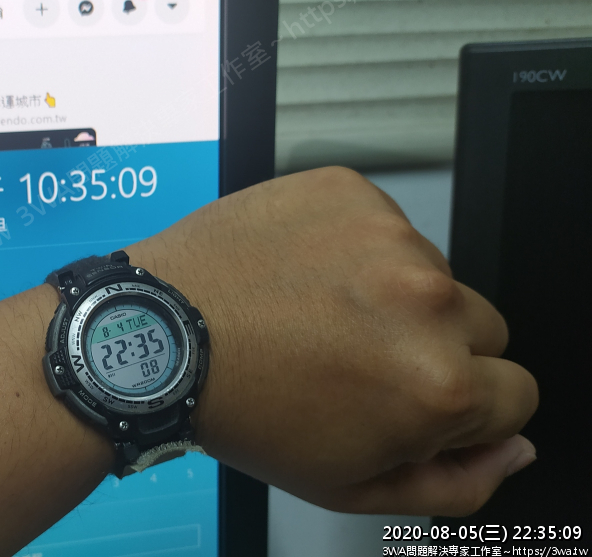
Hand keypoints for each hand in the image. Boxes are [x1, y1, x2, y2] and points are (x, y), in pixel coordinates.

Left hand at [128, 167, 538, 515]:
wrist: (162, 337)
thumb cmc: (242, 409)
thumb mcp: (347, 484)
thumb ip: (453, 482)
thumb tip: (514, 449)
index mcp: (437, 385)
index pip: (515, 395)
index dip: (464, 406)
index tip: (415, 397)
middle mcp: (427, 302)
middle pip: (482, 329)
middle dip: (434, 348)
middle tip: (356, 358)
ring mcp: (389, 237)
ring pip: (432, 273)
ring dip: (390, 293)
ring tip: (314, 315)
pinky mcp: (350, 193)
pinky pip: (383, 225)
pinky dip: (352, 247)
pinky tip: (300, 275)